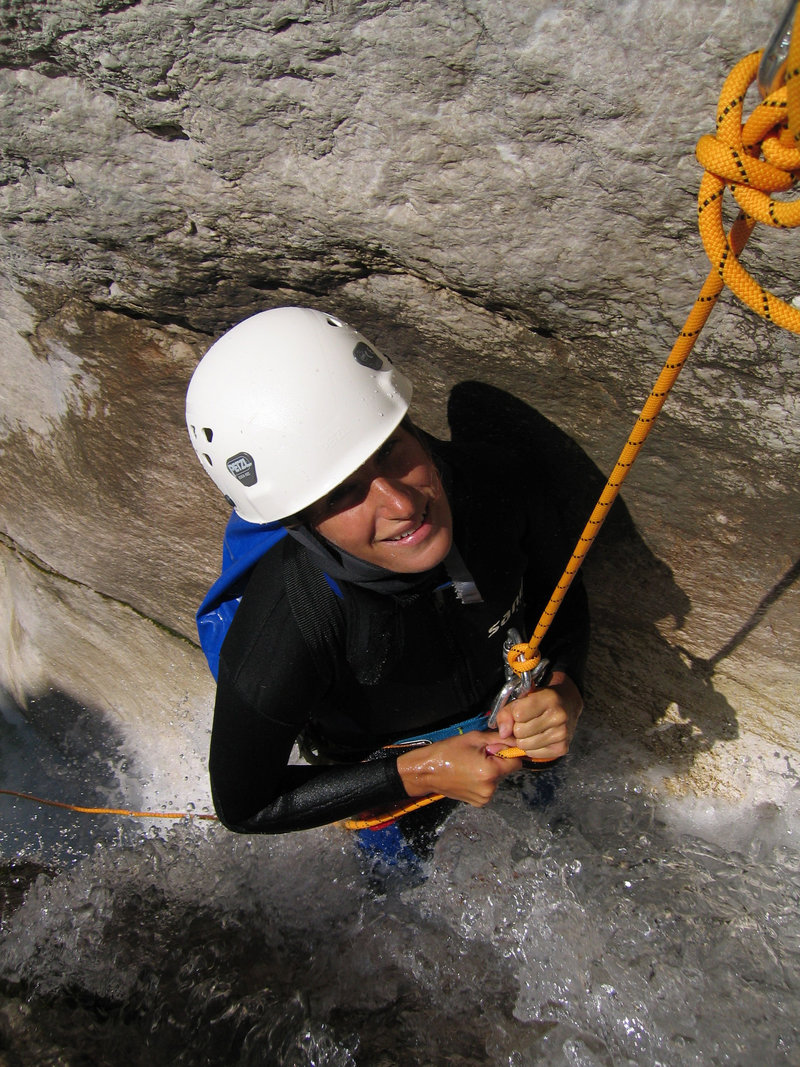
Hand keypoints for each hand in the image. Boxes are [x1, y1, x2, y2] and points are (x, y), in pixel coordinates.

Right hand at [396, 730, 522, 806]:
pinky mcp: (478, 803)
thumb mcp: (474, 738)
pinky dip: (483, 781)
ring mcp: (484, 798)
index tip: (496, 748)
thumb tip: (516, 741)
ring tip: (471, 765)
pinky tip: (469, 775)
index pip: (516, 762)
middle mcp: (490, 788)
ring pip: (498, 780)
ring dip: (490, 772)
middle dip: (498, 762)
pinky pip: (488, 788)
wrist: (427, 771)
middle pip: (506, 771)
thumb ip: (499, 739)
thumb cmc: (448, 751)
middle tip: (478, 755)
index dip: (509, 753)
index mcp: (490, 771)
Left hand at [492, 671, 582, 761]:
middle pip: (520, 732)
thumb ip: (507, 712)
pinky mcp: (562, 748)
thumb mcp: (523, 698)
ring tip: (532, 730)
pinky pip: (533, 754)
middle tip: (526, 722)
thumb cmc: (541, 701)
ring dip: (523, 739)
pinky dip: (531, 748)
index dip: (514, 714)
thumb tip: (503, 733)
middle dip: (518, 728)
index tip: (520, 712)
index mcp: (549, 699)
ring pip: (524, 745)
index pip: (518, 714)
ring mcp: (562, 734)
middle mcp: (558, 716)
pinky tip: (539, 737)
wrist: (568, 705)